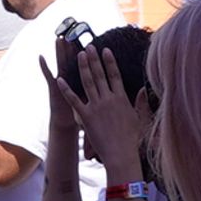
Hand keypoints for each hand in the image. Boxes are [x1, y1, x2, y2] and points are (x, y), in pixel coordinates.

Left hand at [59, 40, 142, 172]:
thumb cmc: (131, 139)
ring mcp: (96, 107)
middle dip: (93, 59)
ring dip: (82, 67)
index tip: (105, 50)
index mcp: (121, 98)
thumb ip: (139, 102)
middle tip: (88, 46)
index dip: (109, 61)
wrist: (121, 154)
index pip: (114, 75)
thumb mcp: (139, 118)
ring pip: (87, 82)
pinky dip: (66, 89)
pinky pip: (74, 100)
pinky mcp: (86, 116)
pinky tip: (60, 79)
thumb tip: (141, 90)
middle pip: (99, 74)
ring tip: (78, 55)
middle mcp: (108, 99)